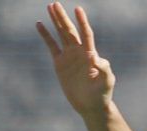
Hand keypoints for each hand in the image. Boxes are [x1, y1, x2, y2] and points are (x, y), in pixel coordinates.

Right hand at [36, 3, 114, 117]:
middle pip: (70, 30)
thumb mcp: (107, 81)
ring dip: (55, 21)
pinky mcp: (60, 64)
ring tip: (49, 7)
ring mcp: (69, 56)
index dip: (82, 22)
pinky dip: (46, 35)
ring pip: (60, 35)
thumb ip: (103, 68)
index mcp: (90, 53)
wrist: (91, 105)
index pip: (86, 33)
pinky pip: (51, 46)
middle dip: (63, 17)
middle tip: (55, 3)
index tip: (78, 9)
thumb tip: (94, 56)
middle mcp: (79, 52)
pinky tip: (40, 24)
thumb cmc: (102, 93)